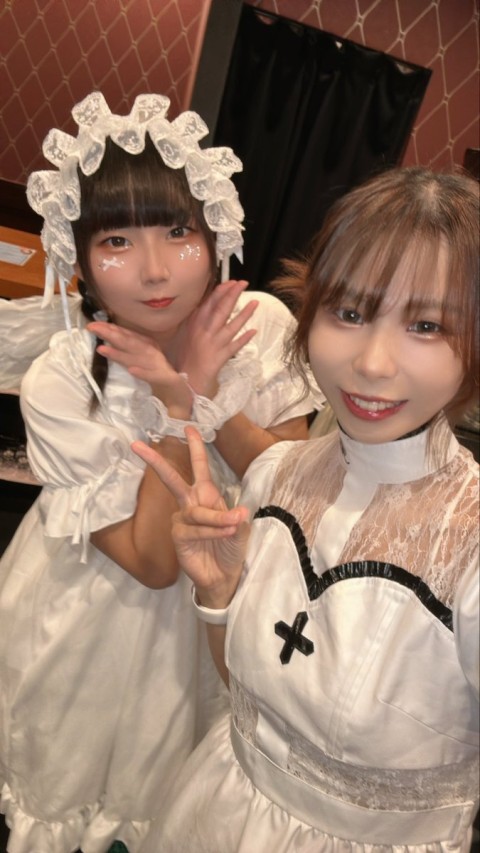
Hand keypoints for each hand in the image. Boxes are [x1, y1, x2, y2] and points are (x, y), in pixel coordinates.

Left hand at [87, 321, 191, 413]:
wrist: (180, 393)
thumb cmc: (158, 376)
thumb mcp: (141, 361)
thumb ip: (128, 351)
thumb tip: (107, 342)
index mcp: (148, 347)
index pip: (127, 335)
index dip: (110, 329)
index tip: (93, 325)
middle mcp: (153, 353)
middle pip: (130, 343)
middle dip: (111, 335)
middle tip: (93, 328)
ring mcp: (160, 366)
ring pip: (138, 358)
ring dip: (121, 353)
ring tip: (102, 349)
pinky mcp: (166, 380)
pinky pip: (153, 376)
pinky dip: (143, 373)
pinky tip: (132, 370)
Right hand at [132, 426, 249, 607]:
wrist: (225, 575)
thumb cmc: (231, 547)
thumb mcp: (241, 528)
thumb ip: (238, 518)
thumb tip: (237, 511)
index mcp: (206, 495)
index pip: (199, 467)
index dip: (195, 447)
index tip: (189, 427)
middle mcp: (191, 504)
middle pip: (172, 478)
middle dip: (156, 461)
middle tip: (136, 444)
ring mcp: (182, 520)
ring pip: (197, 512)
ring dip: (217, 519)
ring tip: (234, 525)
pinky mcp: (178, 537)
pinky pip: (195, 529)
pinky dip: (211, 531)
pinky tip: (224, 534)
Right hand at [177, 280, 258, 398]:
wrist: (186, 381)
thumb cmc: (183, 358)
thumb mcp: (184, 336)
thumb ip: (194, 322)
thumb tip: (204, 307)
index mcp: (194, 325)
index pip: (208, 304)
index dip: (220, 292)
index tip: (231, 282)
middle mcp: (204, 332)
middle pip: (220, 310)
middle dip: (232, 295)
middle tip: (243, 283)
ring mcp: (214, 344)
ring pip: (231, 326)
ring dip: (244, 314)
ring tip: (255, 302)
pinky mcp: (221, 357)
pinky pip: (235, 346)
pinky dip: (244, 339)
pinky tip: (254, 331)